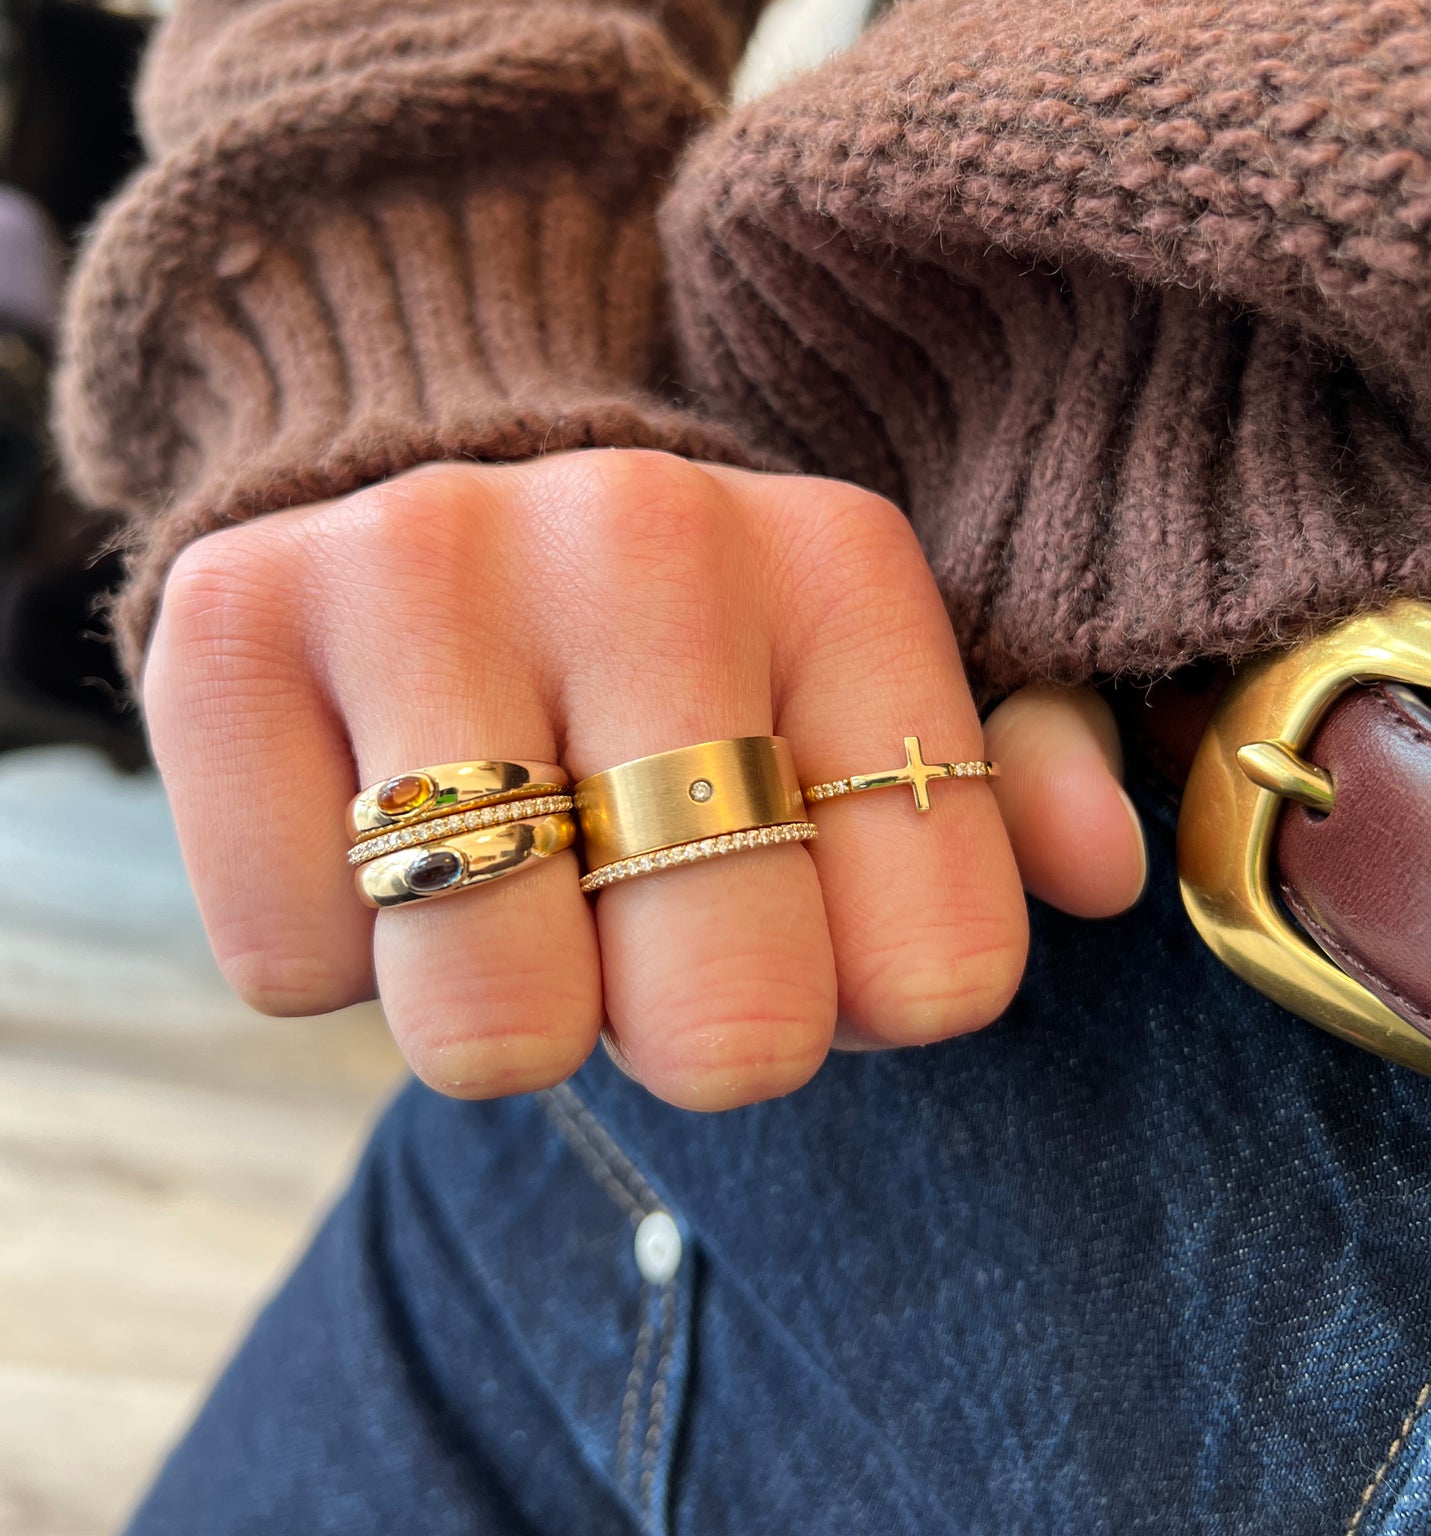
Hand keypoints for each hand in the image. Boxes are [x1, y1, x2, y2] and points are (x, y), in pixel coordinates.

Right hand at [144, 452, 1146, 1110]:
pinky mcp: (228, 619)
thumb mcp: (859, 697)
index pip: (940, 969)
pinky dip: (336, 960)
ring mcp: (424, 561)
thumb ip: (1001, 782)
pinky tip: (361, 826)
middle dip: (681, 1031)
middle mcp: (645, 532)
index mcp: (838, 564)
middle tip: (631, 925)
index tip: (798, 916)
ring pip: (496, 1019)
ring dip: (504, 1010)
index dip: (862, 1007)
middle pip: (728, 1022)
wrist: (412, 504)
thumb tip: (1098, 871)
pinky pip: (294, 968)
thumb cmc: (671, 662)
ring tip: (502, 879)